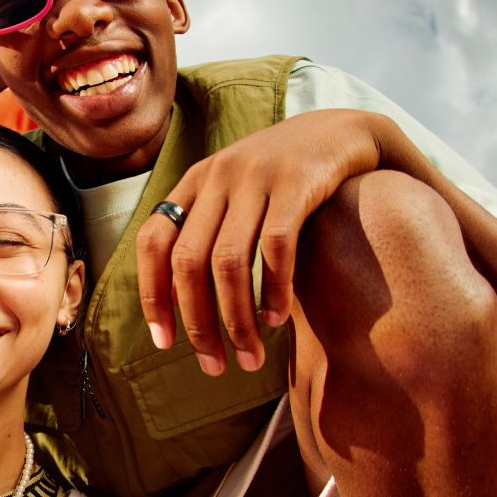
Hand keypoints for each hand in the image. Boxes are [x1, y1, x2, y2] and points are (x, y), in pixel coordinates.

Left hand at [133, 109, 384, 374]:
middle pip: (188, 262)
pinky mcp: (298, 181)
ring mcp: (257, 176)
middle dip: (197, 323)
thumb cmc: (285, 179)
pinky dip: (274, 290)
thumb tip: (174, 299)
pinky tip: (277, 319)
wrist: (345, 130)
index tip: (164, 342)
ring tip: (250, 356)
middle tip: (215, 366)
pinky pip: (276, 247)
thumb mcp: (236, 194)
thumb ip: (206, 234)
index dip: (152, 295)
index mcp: (195, 182)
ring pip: (228, 262)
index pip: (153, 242)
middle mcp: (218, 176)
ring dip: (236, 319)